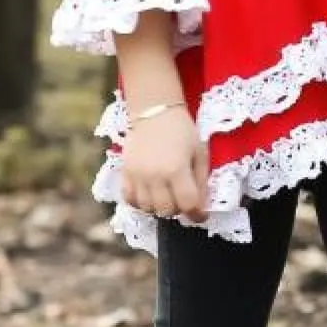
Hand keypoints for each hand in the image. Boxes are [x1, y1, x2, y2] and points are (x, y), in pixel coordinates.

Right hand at [120, 107, 210, 221]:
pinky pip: (130, 200)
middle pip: (166, 210)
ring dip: (159, 207)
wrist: (153, 112)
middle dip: (178, 209)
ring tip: (166, 195)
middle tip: (182, 199)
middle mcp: (155, 176)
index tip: (200, 214)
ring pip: (148, 208)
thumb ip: (201, 181)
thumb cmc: (181, 130)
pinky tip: (149, 194)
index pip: (188, 204)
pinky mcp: (125, 173)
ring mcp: (137, 176)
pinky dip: (140, 203)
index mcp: (177, 169)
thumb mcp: (200, 152)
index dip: (197, 214)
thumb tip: (200, 205)